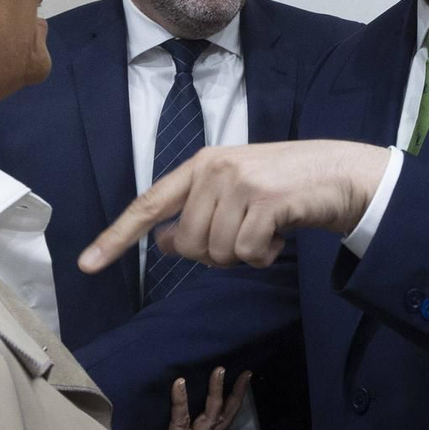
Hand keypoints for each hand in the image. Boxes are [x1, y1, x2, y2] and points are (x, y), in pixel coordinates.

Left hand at [79, 140, 390, 271]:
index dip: (116, 237)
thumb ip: (196, 212)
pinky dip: (263, 256)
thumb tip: (162, 242)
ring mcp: (241, 183)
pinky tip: (278, 237)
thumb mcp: (235, 192)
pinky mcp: (267, 201)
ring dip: (242, 256)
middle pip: (189, 243)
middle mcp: (215, 169)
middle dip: (215, 255)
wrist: (340, 174)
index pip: (148, 205)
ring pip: (217, 252)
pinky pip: (246, 253)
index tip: (87, 264)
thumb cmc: (286, 188)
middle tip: (245, 238)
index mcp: (200, 165)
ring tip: (264, 233)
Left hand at [156, 366, 252, 429]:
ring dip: (216, 393)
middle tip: (244, 373)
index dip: (235, 397)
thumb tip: (167, 375)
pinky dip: (181, 402)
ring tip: (219, 370)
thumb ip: (165, 406)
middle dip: (236, 395)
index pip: (222, 415)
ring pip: (208, 418)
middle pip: (222, 417)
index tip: (245, 375)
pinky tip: (179, 383)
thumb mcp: (158, 422)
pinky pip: (180, 422)